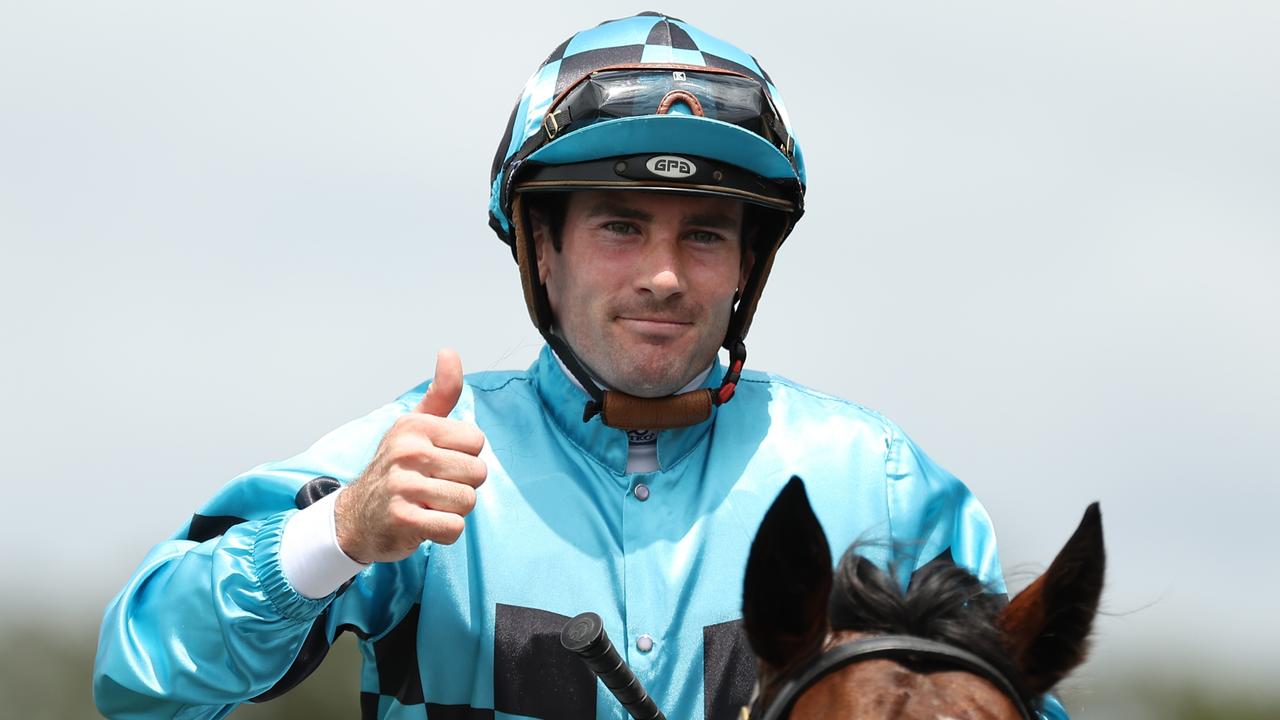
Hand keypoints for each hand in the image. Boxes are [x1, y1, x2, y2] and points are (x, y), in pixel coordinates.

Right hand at [335, 348, 487, 563]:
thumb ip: (441, 393)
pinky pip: (453, 528)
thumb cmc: (394, 469)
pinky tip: (424, 523)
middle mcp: (407, 452)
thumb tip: (449, 352)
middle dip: (461, 486)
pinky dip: (444, 532)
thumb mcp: (414, 427)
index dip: (464, 458)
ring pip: (467, 501)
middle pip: (477, 473)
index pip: (476, 441)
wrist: (355, 518)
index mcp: (415, 426)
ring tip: (427, 505)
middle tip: (432, 489)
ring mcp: (403, 485)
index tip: (438, 464)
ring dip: (452, 510)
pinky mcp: (403, 519)